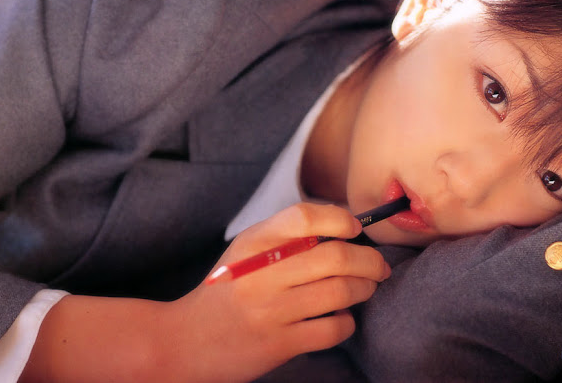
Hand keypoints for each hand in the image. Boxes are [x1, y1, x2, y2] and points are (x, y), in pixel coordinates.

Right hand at [174, 202, 391, 382]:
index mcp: (252, 243)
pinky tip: (341, 318)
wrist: (184, 341)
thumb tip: (343, 225)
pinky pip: (332, 329)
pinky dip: (346, 322)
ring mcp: (270, 311)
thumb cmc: (225, 291)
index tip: (356, 229)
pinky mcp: (279, 344)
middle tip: (377, 266)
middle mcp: (261, 274)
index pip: (305, 217)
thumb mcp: (244, 252)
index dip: (340, 220)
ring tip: (366, 288)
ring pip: (340, 291)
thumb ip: (284, 236)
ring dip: (364, 289)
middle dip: (369, 261)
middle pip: (335, 256)